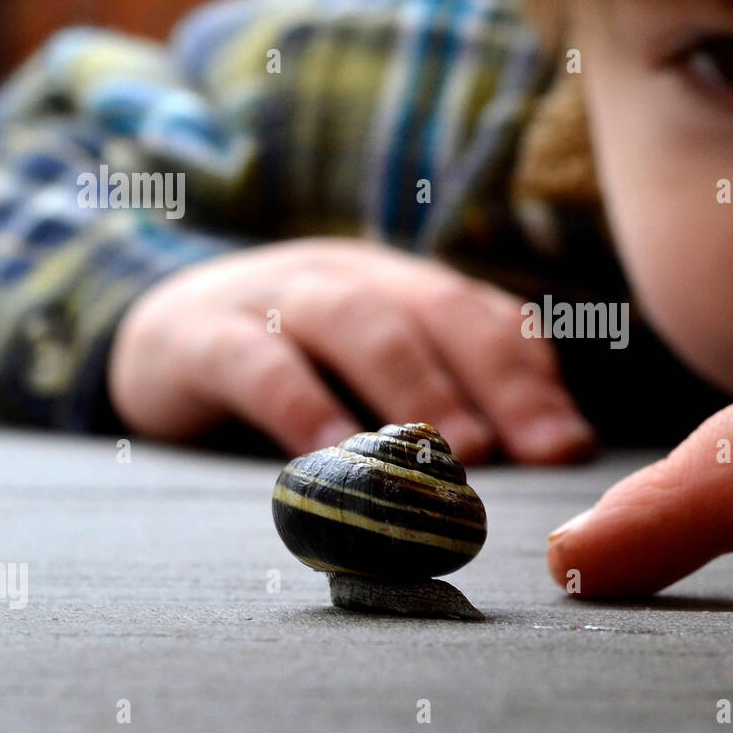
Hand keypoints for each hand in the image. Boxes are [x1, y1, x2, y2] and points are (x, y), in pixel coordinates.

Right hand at [109, 237, 594, 461]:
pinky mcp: (201, 335)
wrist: (162, 329)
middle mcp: (348, 276)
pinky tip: (333, 455)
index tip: (570, 447)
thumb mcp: (380, 367)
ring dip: (414, 385)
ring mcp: (272, 296)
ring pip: (354, 321)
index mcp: (399, 284)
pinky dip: (300, 405)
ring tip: (457, 453)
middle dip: (492, 380)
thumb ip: (462, 387)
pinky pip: (254, 361)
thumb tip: (566, 440)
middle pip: (433, 310)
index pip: (481, 316)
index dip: (531, 377)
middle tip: (530, 451)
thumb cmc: (298, 362)